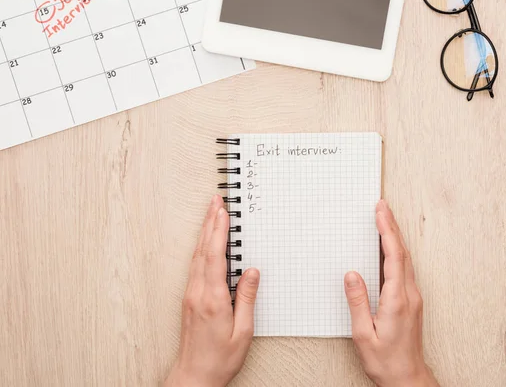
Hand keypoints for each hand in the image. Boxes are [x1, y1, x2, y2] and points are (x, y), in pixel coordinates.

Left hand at [165, 195, 259, 386]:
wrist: (194, 375)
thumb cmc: (220, 358)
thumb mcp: (243, 331)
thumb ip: (246, 298)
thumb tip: (251, 271)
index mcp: (213, 298)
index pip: (216, 256)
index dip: (219, 231)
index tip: (222, 211)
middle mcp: (198, 292)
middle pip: (203, 250)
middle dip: (210, 223)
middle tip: (215, 202)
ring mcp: (190, 295)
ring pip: (196, 256)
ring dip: (204, 233)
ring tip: (211, 215)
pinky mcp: (189, 299)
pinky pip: (194, 266)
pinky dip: (201, 249)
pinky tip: (205, 243)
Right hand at [344, 200, 438, 386]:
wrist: (408, 378)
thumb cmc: (386, 361)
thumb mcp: (363, 334)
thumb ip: (358, 302)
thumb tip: (352, 275)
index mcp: (397, 300)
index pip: (393, 257)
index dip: (387, 231)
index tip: (380, 212)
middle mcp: (409, 295)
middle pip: (402, 253)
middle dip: (392, 227)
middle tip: (382, 207)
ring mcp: (413, 298)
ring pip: (406, 260)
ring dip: (395, 238)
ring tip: (385, 221)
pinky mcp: (412, 302)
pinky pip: (405, 270)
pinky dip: (397, 252)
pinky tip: (391, 249)